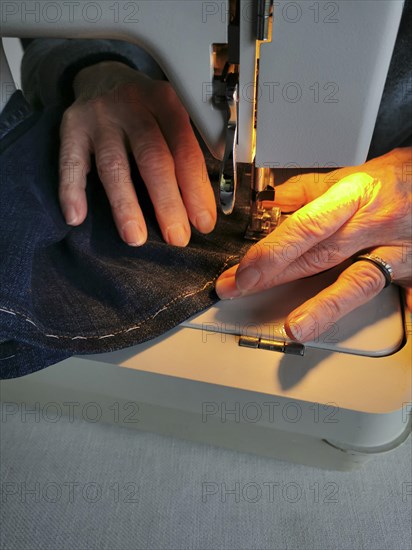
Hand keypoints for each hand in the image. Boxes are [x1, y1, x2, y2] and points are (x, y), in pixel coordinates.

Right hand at [59, 61, 215, 246]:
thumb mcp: (172, 116)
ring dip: (125, 205)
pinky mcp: (72, 127)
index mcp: (167, 104)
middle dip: (166, 202)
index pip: (185, 151)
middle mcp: (133, 107)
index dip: (196, 190)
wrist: (103, 75)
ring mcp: (100, 117)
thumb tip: (202, 205)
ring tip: (135, 237)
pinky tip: (76, 217)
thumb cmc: (145, 110)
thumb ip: (184, 151)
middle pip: (153, 159)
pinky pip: (70, 163)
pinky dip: (71, 191)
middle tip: (177, 237)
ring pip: (114, 165)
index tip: (203, 222)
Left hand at [216, 148, 411, 341]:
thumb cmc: (397, 179)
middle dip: (273, 277)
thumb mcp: (352, 174)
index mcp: (354, 196)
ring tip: (295, 327)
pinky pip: (398, 293)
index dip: (272, 251)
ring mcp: (396, 251)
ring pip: (357, 282)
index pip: (306, 226)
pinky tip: (361, 325)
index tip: (245, 269)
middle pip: (319, 257)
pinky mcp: (410, 271)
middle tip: (238, 289)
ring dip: (322, 307)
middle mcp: (374, 225)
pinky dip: (385, 313)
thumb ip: (310, 190)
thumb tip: (273, 201)